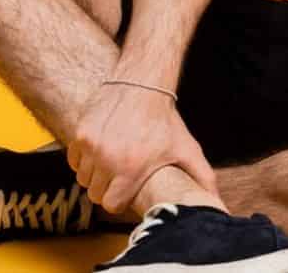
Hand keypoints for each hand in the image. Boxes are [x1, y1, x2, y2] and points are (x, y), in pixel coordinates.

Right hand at [67, 82, 218, 214]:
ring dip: (95, 174)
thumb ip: (201, 176)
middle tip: (119, 177)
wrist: (143, 84)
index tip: (126, 191)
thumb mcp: (186, 148)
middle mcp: (106, 160)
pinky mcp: (80, 133)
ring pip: (83, 177)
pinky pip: (74, 159)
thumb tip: (214, 197)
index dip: (119, 200)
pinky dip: (83, 159)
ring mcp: (90, 146)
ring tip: (111, 163)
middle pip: (95, 193)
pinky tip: (99, 151)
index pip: (112, 204)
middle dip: (107, 188)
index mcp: (130, 170)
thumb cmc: (165, 119)